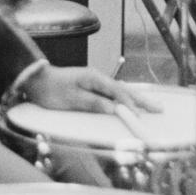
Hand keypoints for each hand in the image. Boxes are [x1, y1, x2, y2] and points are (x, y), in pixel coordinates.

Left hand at [21, 66, 156, 116]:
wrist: (37, 80)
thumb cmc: (51, 90)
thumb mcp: (71, 99)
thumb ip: (93, 103)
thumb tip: (114, 109)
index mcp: (94, 78)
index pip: (117, 92)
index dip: (129, 105)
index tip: (138, 116)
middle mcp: (98, 78)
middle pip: (124, 90)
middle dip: (142, 100)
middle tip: (158, 109)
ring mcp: (95, 82)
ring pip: (120, 92)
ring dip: (136, 100)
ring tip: (151, 107)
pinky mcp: (92, 87)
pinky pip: (113, 94)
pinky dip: (125, 99)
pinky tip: (131, 103)